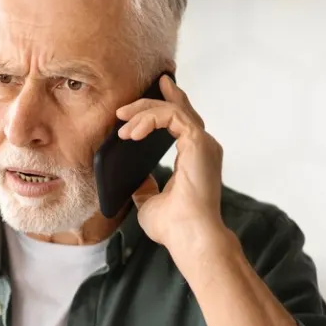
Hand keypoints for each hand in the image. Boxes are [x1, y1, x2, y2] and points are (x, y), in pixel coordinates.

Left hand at [115, 75, 226, 251]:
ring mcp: (203, 144)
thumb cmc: (174, 227)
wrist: (189, 236)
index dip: (167, 103)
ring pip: (174, 110)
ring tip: (122, 125)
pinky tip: (133, 131)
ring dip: (144, 113)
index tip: (154, 89)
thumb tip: (137, 179)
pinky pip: (173, 116)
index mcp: (195, 158)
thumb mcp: (149, 202)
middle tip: (123, 110)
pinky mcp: (199, 143)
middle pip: (178, 110)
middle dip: (149, 103)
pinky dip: (150, 119)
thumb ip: (145, 187)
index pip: (182, 121)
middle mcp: (203, 147)